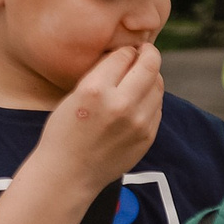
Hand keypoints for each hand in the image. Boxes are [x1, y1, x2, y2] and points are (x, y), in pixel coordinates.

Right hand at [34, 43, 163, 189]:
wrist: (68, 173)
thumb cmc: (65, 131)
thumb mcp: (74, 94)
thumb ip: (102, 74)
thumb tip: (128, 53)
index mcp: (95, 90)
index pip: (124, 55)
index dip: (126, 50)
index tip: (126, 50)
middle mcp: (120, 105)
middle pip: (150, 66)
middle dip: (149, 54)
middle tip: (145, 51)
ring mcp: (138, 123)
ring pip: (158, 85)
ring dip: (152, 76)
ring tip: (140, 76)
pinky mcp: (148, 136)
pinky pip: (158, 106)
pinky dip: (151, 98)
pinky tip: (138, 100)